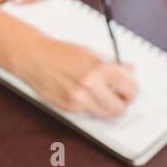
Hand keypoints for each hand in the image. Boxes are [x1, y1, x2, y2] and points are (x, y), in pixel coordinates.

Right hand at [16, 35, 138, 117]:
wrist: (34, 58)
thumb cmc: (62, 53)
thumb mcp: (91, 53)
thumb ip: (113, 64)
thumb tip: (130, 71)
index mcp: (100, 68)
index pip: (130, 89)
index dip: (132, 91)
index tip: (129, 89)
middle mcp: (90, 85)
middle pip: (120, 108)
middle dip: (122, 102)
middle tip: (119, 96)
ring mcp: (79, 99)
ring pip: (105, 114)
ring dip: (107, 107)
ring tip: (102, 95)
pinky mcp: (69, 108)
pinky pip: (89, 112)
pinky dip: (90, 105)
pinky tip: (83, 93)